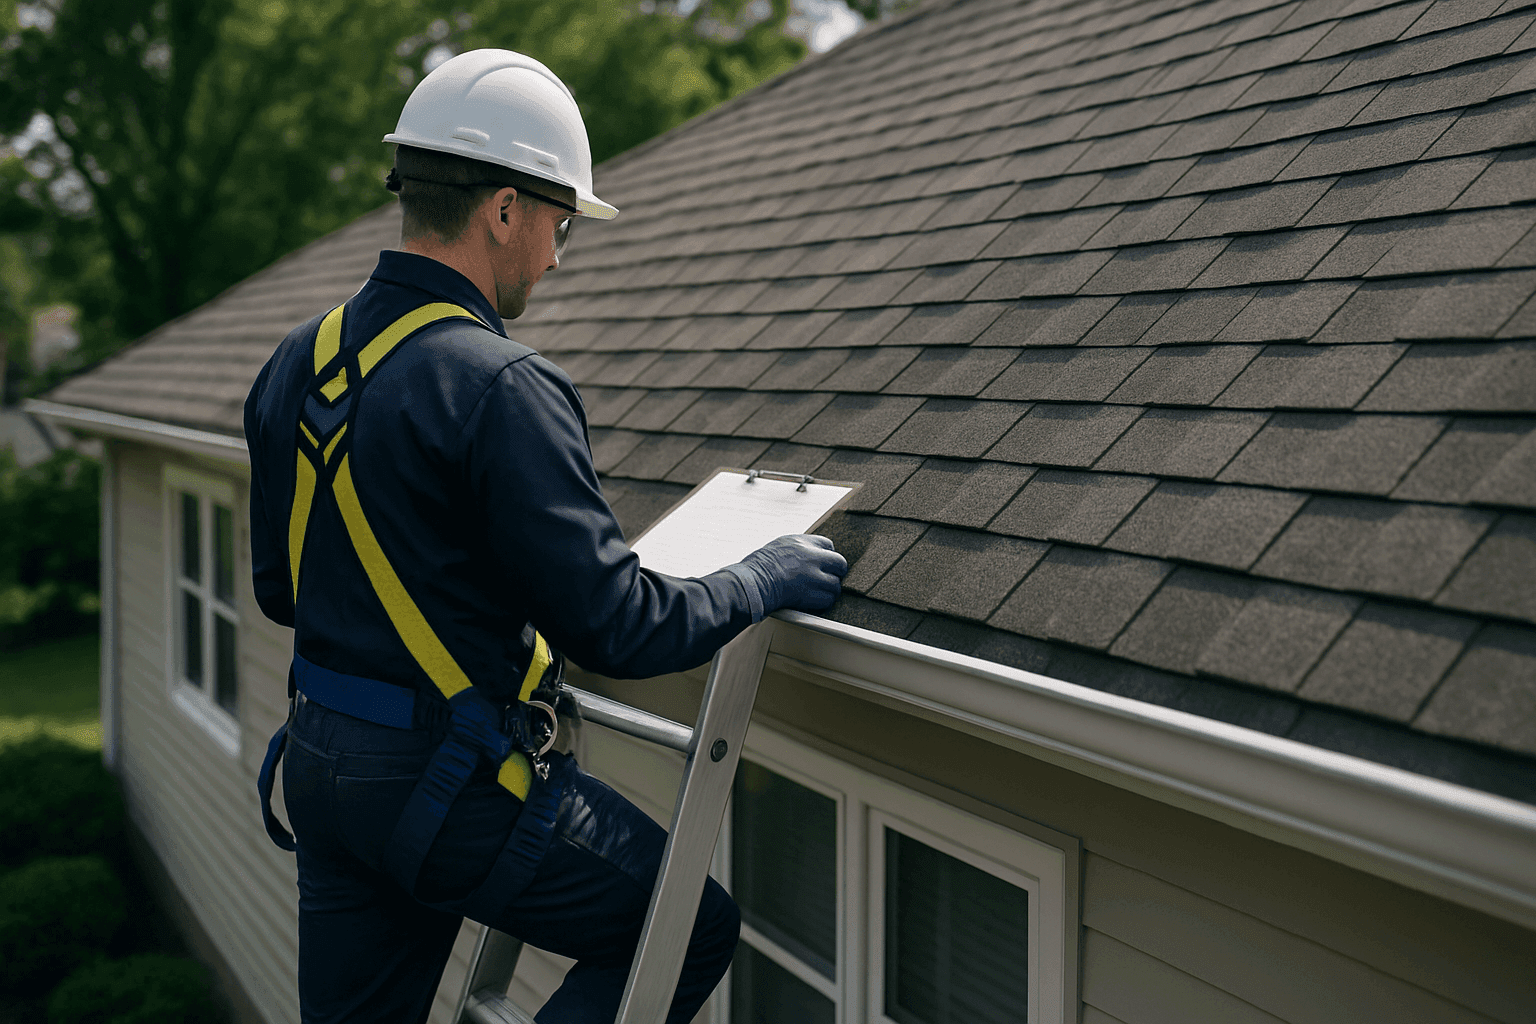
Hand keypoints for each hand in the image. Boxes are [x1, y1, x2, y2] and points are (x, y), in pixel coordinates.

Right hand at [731, 534, 848, 618]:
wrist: (753, 582)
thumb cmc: (759, 566)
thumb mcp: (779, 546)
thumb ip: (798, 548)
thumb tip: (809, 555)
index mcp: (802, 542)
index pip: (828, 545)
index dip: (827, 556)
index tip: (823, 564)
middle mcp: (812, 557)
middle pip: (839, 563)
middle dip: (837, 572)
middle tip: (830, 579)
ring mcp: (813, 576)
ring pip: (835, 584)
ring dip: (830, 590)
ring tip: (820, 593)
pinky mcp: (811, 594)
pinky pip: (828, 600)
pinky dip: (823, 603)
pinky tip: (814, 602)